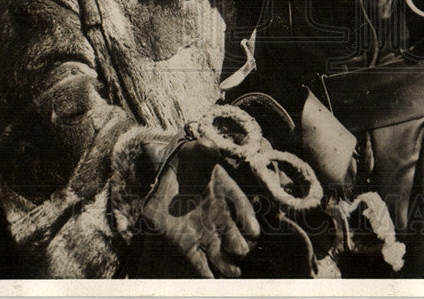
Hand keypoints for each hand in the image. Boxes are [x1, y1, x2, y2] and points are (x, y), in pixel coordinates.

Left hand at [141, 139, 259, 277]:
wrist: (170, 175)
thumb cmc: (188, 161)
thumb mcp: (195, 151)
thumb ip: (203, 149)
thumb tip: (207, 145)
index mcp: (226, 192)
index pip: (239, 204)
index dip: (246, 217)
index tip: (253, 230)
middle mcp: (220, 214)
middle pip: (231, 230)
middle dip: (237, 241)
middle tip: (243, 251)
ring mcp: (205, 231)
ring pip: (218, 249)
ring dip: (226, 261)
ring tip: (233, 273)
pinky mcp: (188, 244)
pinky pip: (198, 259)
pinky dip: (204, 269)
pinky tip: (211, 279)